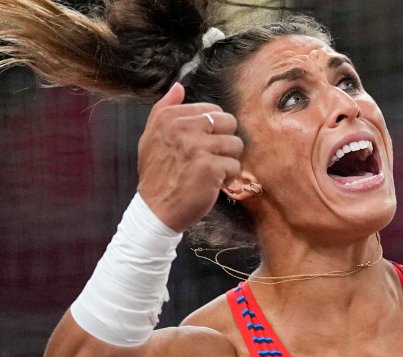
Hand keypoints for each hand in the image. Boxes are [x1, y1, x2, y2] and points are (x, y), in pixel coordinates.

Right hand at [135, 82, 243, 231]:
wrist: (156, 209)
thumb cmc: (157, 174)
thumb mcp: (151, 137)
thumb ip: (165, 109)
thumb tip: (179, 86)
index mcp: (169, 117)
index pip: (212, 110)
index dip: (215, 129)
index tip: (203, 144)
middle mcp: (182, 129)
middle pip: (229, 122)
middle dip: (226, 141)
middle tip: (212, 157)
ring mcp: (197, 147)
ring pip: (236, 144)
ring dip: (229, 160)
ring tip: (212, 171)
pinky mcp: (210, 167)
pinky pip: (235, 165)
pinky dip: (229, 177)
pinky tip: (213, 183)